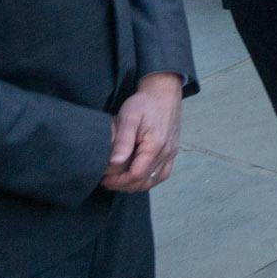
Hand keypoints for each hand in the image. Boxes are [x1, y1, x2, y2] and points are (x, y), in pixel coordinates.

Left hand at [101, 73, 183, 192]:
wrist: (164, 92)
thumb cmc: (144, 104)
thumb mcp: (129, 118)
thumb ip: (123, 141)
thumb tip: (115, 163)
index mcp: (155, 146)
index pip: (136, 175)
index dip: (119, 181)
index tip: (103, 179)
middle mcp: (166, 152)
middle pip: (145, 181)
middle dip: (124, 185)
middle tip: (107, 181)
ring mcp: (172, 153)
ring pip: (155, 180)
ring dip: (136, 185)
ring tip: (120, 181)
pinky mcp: (172, 150)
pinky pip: (163, 173)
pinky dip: (150, 180)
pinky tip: (138, 177)